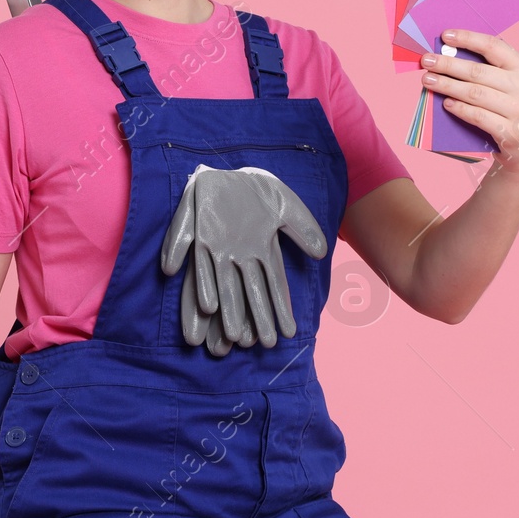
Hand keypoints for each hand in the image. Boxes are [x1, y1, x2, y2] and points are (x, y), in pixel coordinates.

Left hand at [161, 166, 326, 349]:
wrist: (226, 171)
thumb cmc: (258, 191)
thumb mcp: (286, 206)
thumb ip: (303, 228)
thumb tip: (321, 252)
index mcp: (261, 250)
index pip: (271, 285)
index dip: (278, 308)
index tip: (286, 333)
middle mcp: (238, 256)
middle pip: (246, 293)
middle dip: (251, 318)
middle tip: (257, 345)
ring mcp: (216, 249)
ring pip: (220, 287)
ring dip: (224, 312)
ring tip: (229, 340)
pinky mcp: (197, 238)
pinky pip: (197, 264)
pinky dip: (200, 283)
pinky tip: (207, 306)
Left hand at [421, 29, 518, 180]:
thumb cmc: (509, 108)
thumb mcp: (508, 84)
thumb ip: (487, 69)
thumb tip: (449, 53)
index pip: (493, 46)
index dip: (468, 38)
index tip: (445, 36)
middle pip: (478, 71)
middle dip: (448, 64)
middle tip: (426, 61)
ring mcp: (518, 110)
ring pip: (475, 93)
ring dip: (448, 85)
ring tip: (428, 80)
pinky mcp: (511, 132)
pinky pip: (478, 116)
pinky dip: (460, 108)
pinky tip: (446, 103)